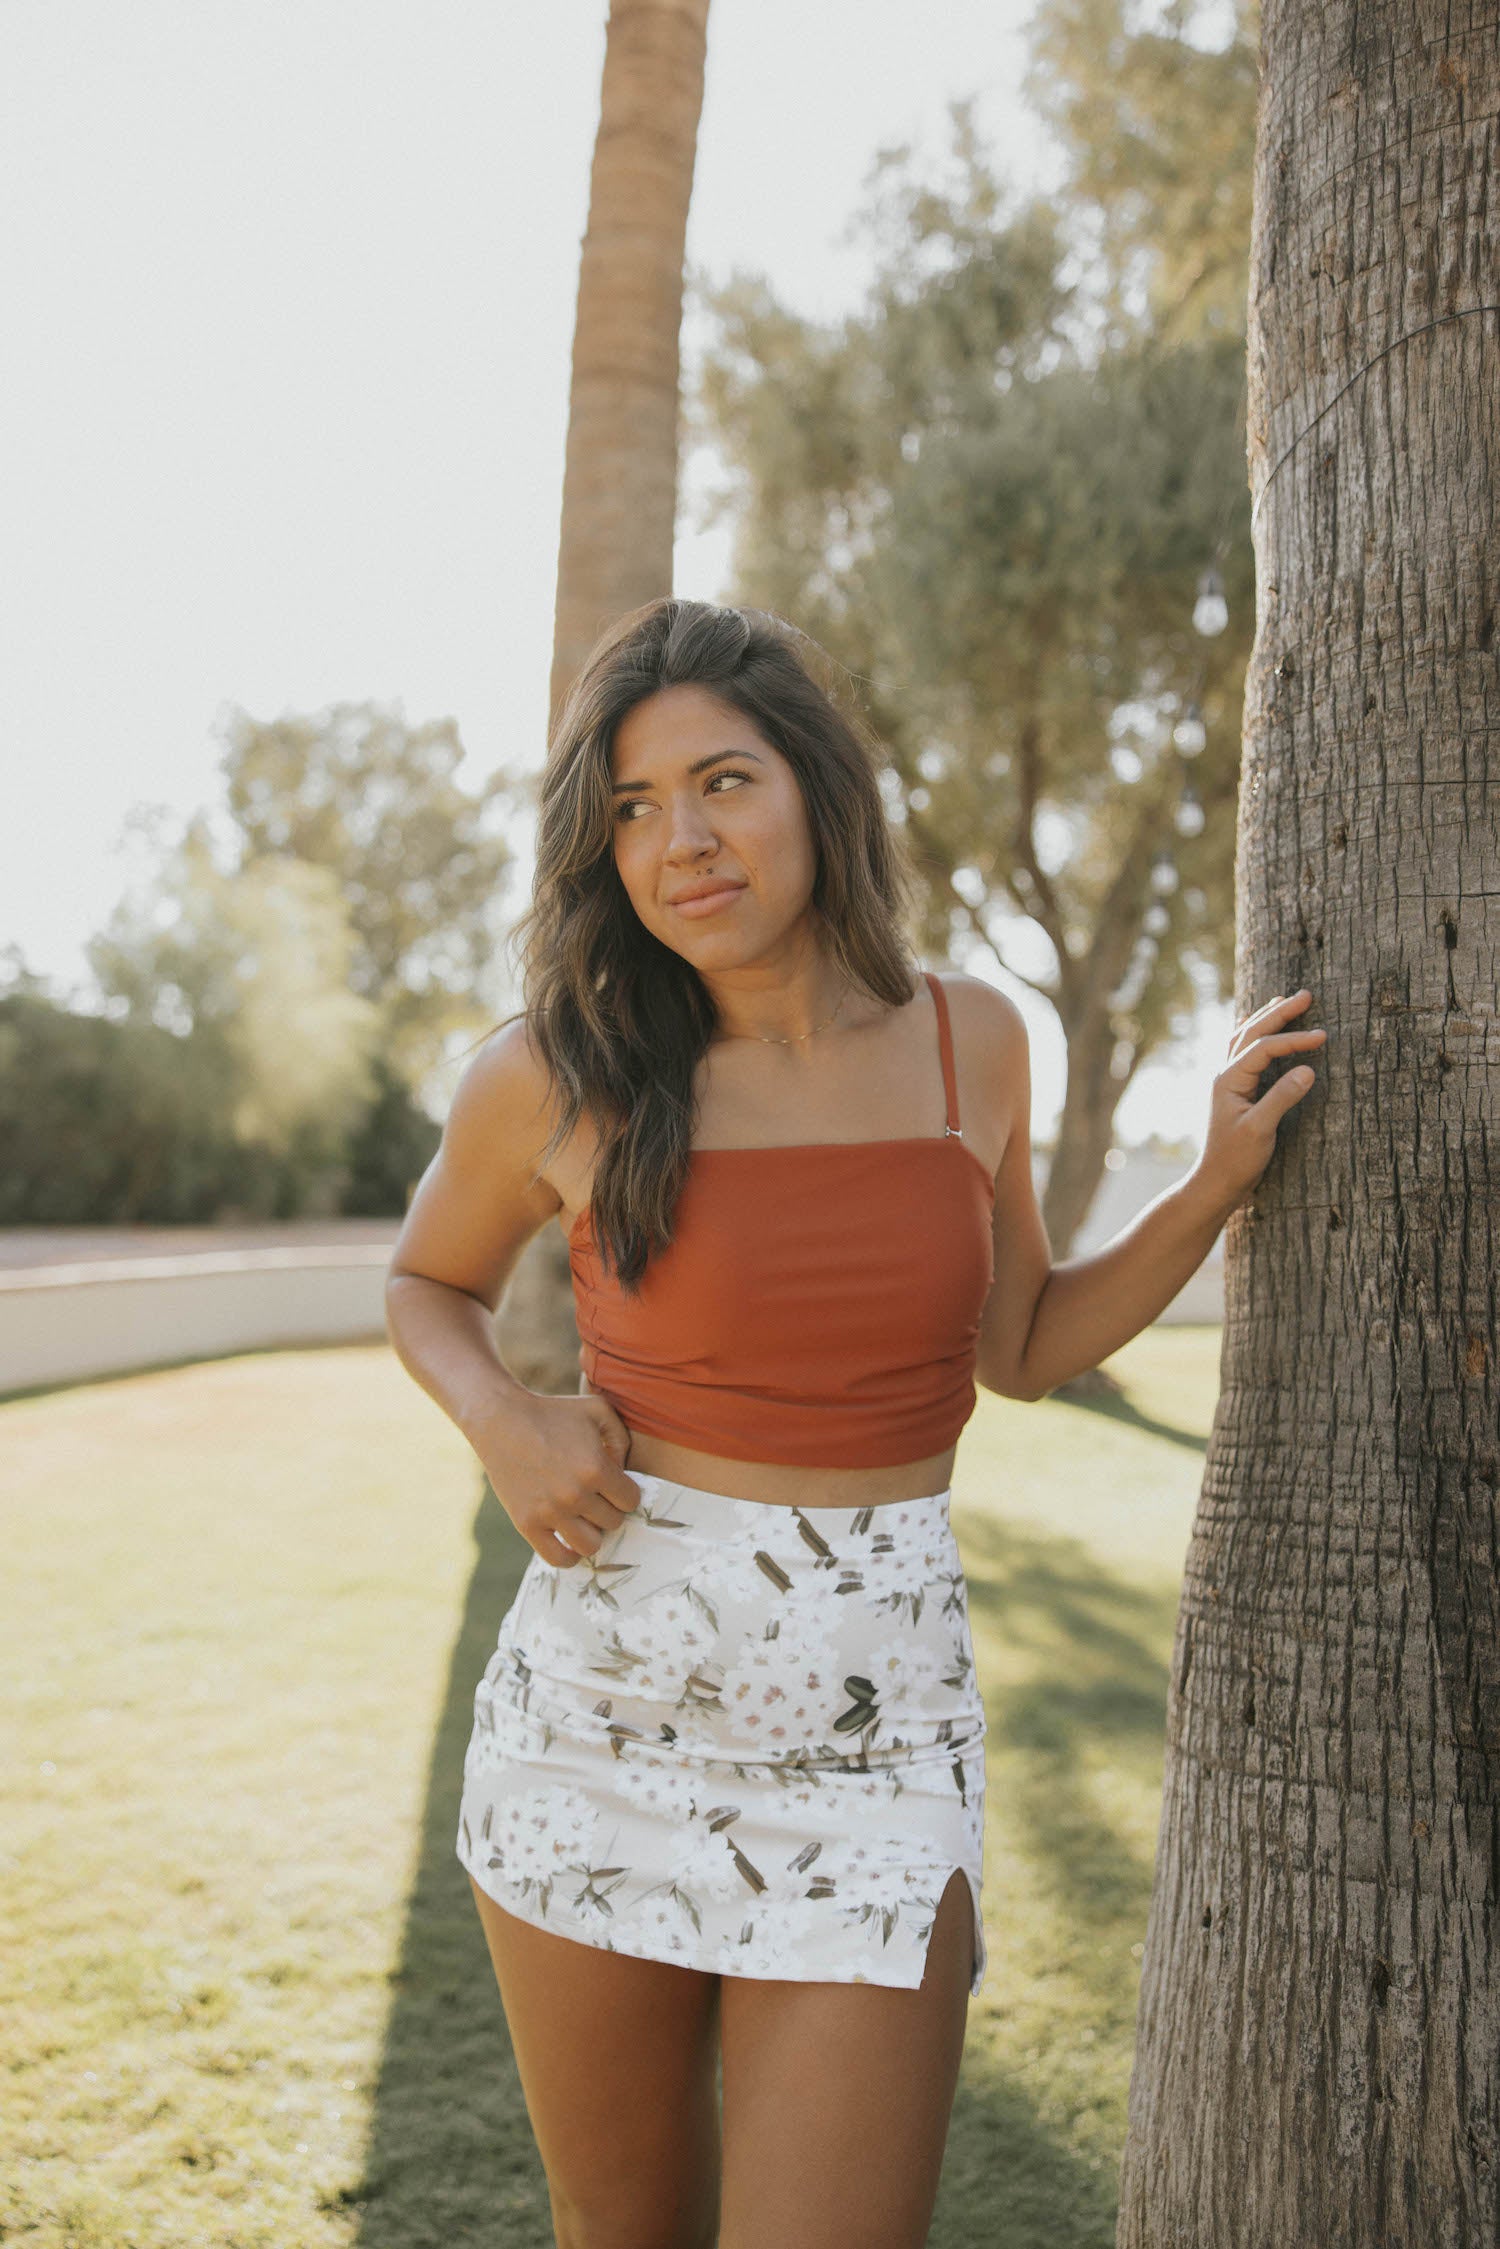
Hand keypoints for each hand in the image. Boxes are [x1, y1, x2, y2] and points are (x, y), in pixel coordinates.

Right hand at [466, 1387, 638, 1569]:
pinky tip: (569, 1541)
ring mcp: (550, 1512)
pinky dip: (569, 1556)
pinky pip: (558, 1558)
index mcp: (596, 1468)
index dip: (625, 1492)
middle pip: (613, 1522)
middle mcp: (575, 1494)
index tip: (612, 1484)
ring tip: (584, 1518)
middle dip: (608, 1509)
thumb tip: (625, 1474)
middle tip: (595, 1496)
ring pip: (591, 1546)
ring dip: (592, 1533)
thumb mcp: (597, 1410)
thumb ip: (622, 1438)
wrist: (501, 1420)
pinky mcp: (527, 1524)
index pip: (631, 1501)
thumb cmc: (553, 1413)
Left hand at [1188, 987, 1326, 1214]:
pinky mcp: (1234, 1091)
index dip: (1295, 1040)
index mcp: (1230, 1080)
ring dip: (1265, 1018)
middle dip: (1279, 1012)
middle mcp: (1225, 1074)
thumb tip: (1308, 1070)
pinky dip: (1257, 1036)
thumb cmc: (1236, 1159)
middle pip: (1251, 1032)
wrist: (1216, 1181)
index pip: (1264, 1048)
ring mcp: (1228, 1081)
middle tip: (1306, 995)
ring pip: (1244, 1038)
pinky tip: (1264, 1033)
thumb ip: (1282, 1098)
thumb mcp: (1261, 1130)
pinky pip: (1244, 1052)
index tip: (1323, 1036)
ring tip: (1284, 1002)